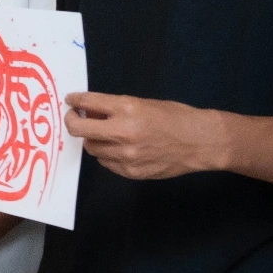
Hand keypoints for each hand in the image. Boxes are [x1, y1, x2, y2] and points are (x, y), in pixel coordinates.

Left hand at [65, 92, 225, 180]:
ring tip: (104, 134)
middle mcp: (124, 132)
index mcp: (128, 109)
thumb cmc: (175, 118)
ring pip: (92, 148)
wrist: (201, 142)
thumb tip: (91, 111)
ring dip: (93, 139)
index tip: (71, 101)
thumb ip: (116, 108)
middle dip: (73, 122)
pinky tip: (118, 148)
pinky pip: (106, 163)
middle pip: (80, 130)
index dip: (75, 101)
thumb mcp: (144, 104)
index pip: (88, 103)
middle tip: (75, 118)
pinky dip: (107, 154)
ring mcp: (126, 155)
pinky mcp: (131, 172)